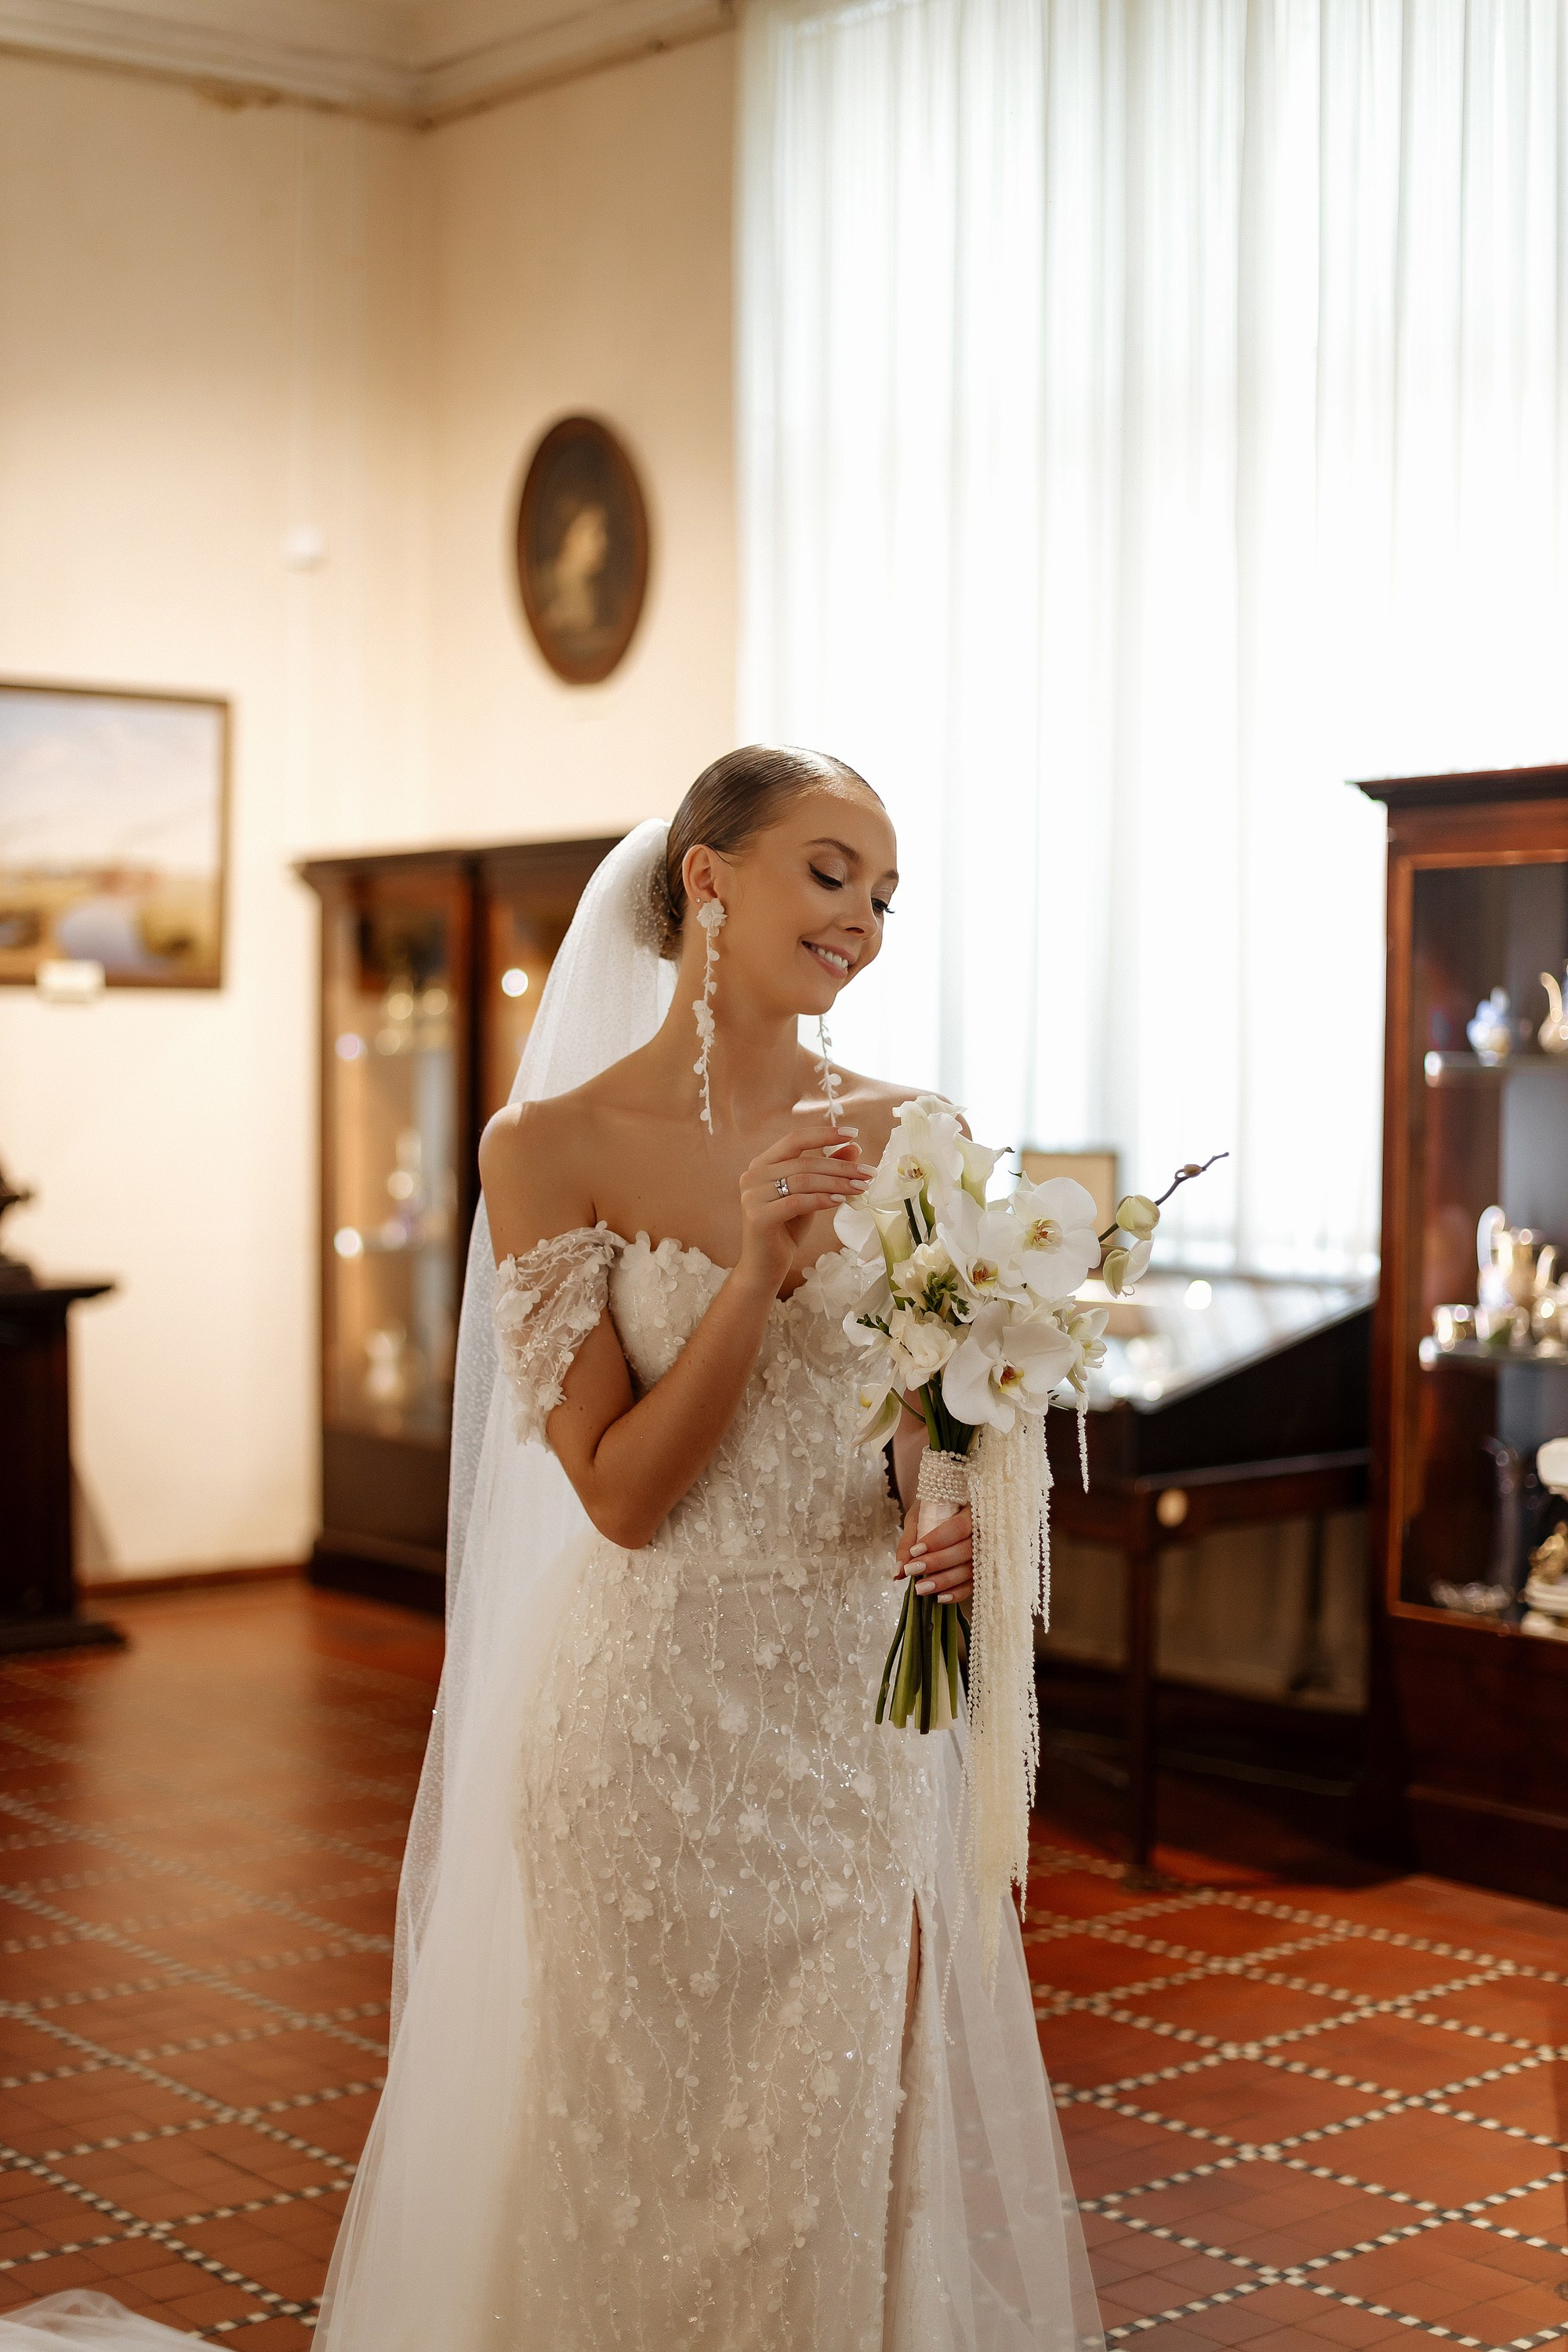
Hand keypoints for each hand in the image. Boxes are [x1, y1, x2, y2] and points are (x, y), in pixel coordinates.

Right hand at [736, 1123, 868, 1294]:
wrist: (765, 1267)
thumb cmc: (787, 1229)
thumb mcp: (810, 1195)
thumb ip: (826, 1171)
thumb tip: (854, 1148)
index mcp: (763, 1164)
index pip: (795, 1139)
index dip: (824, 1134)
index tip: (853, 1133)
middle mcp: (753, 1175)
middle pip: (804, 1162)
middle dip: (840, 1167)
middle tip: (867, 1173)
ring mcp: (752, 1195)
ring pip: (802, 1180)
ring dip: (836, 1183)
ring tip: (860, 1188)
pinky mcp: (757, 1216)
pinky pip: (796, 1202)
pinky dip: (821, 1199)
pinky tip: (840, 1200)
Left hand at [895, 1500, 973, 1608]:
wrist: (948, 1509)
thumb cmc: (932, 1511)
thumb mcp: (917, 1518)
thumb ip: (908, 1543)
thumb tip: (898, 1572)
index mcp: (970, 1512)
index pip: (958, 1527)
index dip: (938, 1541)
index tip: (915, 1551)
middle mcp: (983, 1532)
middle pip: (965, 1550)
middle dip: (937, 1563)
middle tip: (912, 1570)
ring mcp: (985, 1552)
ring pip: (969, 1570)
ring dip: (944, 1581)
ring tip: (920, 1588)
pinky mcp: (981, 1570)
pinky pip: (973, 1585)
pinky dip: (957, 1593)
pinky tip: (939, 1598)